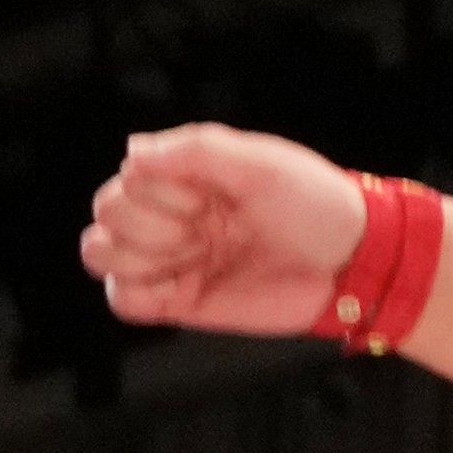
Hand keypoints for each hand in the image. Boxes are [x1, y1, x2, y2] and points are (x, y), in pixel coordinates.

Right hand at [83, 120, 374, 347]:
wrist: (350, 263)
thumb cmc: (312, 203)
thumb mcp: (257, 162)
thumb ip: (193, 150)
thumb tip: (131, 153)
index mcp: (187, 173)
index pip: (128, 177)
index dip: (159, 191)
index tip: (207, 197)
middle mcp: (173, 212)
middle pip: (107, 213)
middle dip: (148, 223)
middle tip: (204, 230)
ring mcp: (175, 258)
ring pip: (101, 254)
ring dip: (134, 256)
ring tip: (188, 256)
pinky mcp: (182, 302)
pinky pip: (123, 301)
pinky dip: (131, 294)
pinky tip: (174, 285)